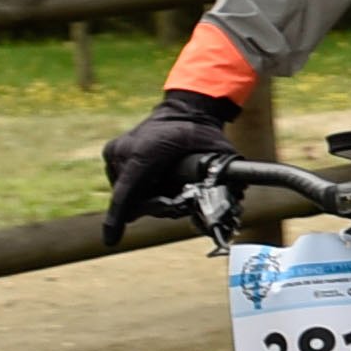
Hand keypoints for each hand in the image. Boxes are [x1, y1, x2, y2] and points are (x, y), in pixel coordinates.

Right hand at [97, 85, 244, 246]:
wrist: (185, 110)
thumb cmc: (201, 133)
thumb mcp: (217, 155)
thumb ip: (223, 175)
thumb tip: (239, 193)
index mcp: (145, 153)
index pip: (126, 193)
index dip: (117, 219)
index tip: (111, 240)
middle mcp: (124, 152)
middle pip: (132, 199)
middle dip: (152, 206)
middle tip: (174, 201)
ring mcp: (115, 152)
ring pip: (126, 192)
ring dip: (144, 196)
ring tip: (166, 184)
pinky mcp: (111, 152)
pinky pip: (121, 181)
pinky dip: (137, 185)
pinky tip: (154, 177)